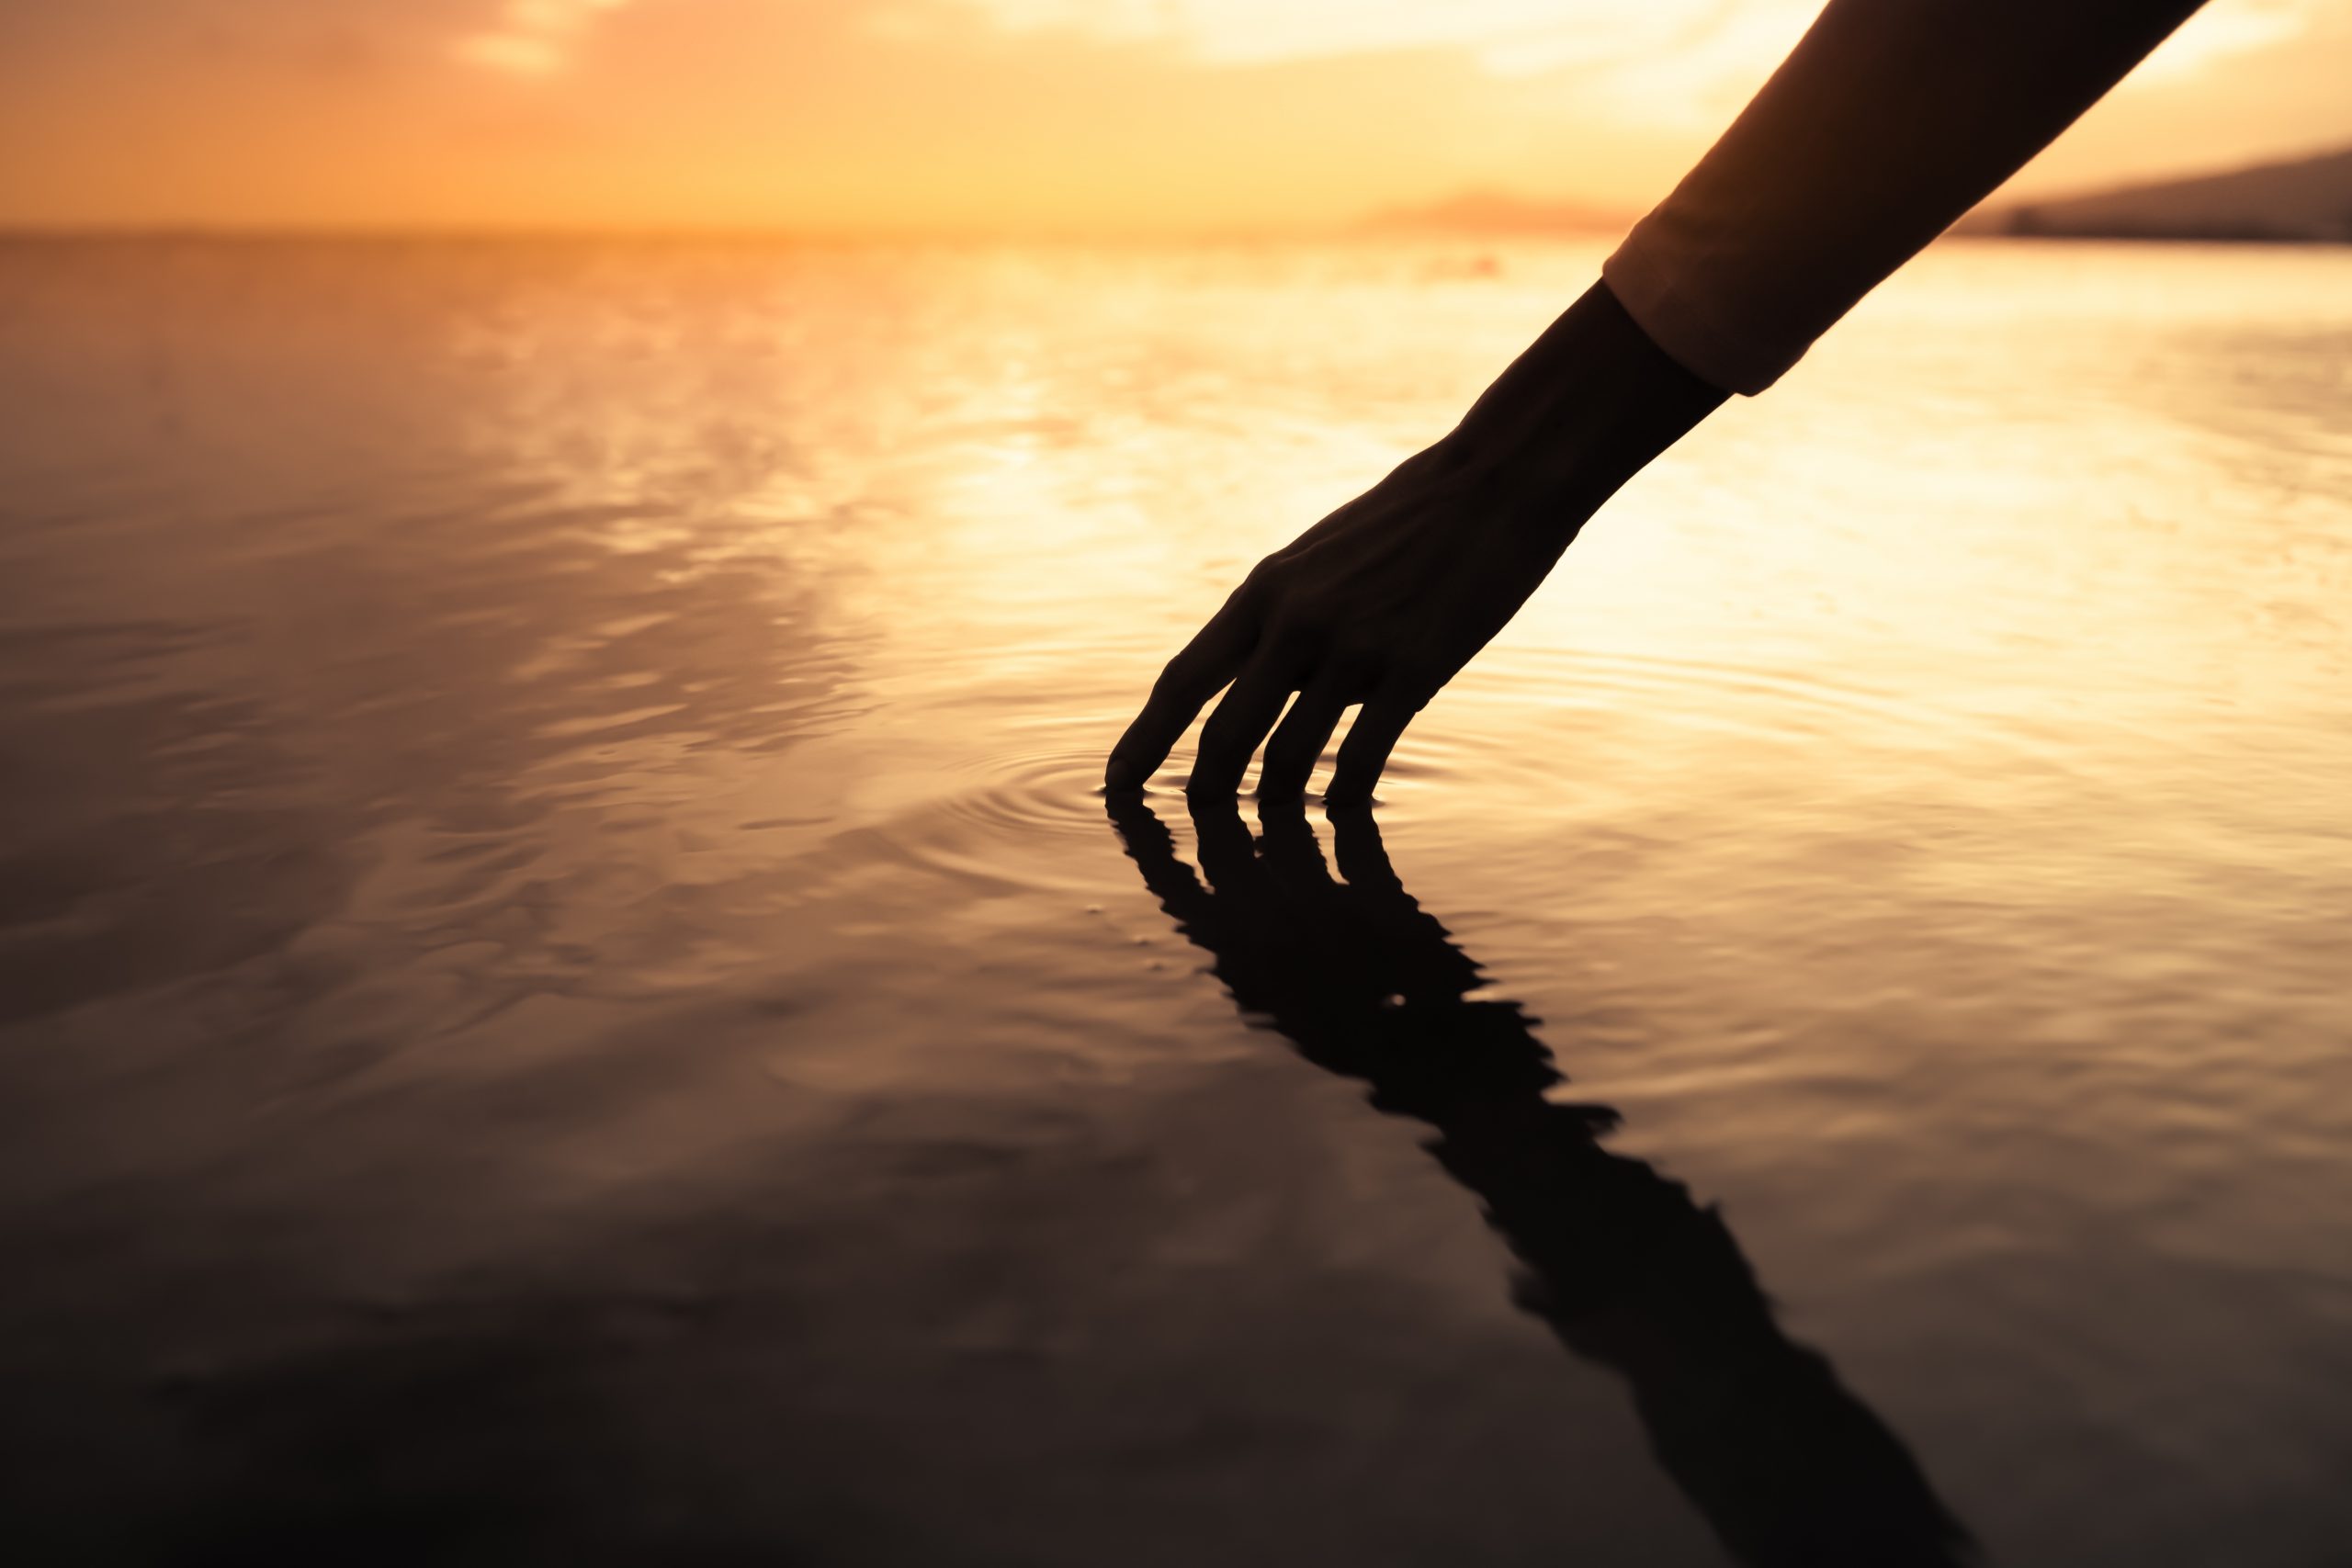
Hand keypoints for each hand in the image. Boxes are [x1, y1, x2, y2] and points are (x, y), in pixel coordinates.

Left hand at [1105, 280, 1724, 805]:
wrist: (1495, 481)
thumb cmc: (1409, 520)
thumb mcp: (1319, 556)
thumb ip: (1282, 613)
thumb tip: (1250, 670)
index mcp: (1264, 591)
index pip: (1182, 680)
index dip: (1144, 740)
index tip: (1114, 783)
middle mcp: (1295, 621)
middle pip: (1223, 735)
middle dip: (1203, 792)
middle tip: (1195, 829)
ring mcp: (1354, 647)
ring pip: (1291, 757)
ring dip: (1279, 804)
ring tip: (1277, 833)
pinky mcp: (1415, 668)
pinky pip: (1366, 756)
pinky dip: (1349, 797)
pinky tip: (1347, 811)